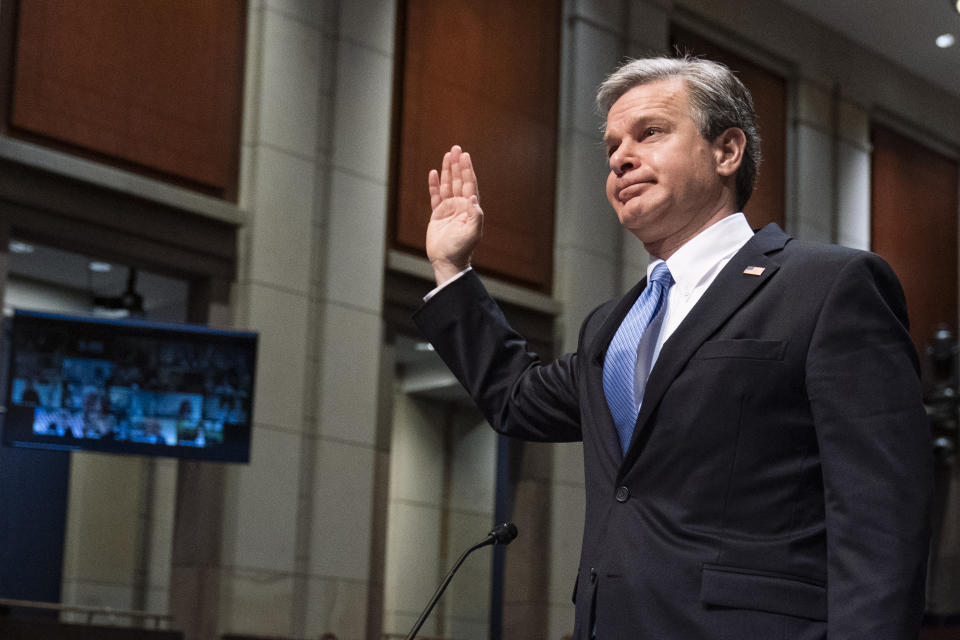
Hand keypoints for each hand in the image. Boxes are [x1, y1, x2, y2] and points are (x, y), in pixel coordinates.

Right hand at [426, 145, 483, 284]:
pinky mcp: (437, 214)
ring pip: (448, 185)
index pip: (469, 184)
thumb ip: (475, 215)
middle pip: (459, 180)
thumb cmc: (461, 249)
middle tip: (456, 148)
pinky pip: (435, 196)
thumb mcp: (472, 233)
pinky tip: (433, 173)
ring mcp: (449, 209)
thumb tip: (473, 197)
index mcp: (469, 208)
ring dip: (447, 170)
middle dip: (457, 164)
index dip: (467, 170)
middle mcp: (460, 205)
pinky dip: (434, 185)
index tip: (465, 156)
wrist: (447, 261)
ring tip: (447, 155)